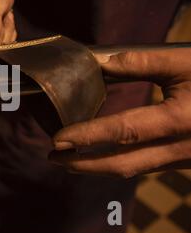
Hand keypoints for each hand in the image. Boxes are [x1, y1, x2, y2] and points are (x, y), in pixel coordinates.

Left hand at [49, 49, 190, 177]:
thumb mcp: (184, 63)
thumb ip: (141, 62)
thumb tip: (100, 63)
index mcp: (177, 119)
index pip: (122, 130)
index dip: (87, 136)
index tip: (57, 140)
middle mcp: (181, 147)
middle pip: (123, 163)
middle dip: (84, 164)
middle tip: (54, 158)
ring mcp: (186, 159)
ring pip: (135, 169)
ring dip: (100, 167)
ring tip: (70, 160)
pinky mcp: (188, 160)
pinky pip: (148, 166)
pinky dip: (121, 163)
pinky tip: (103, 156)